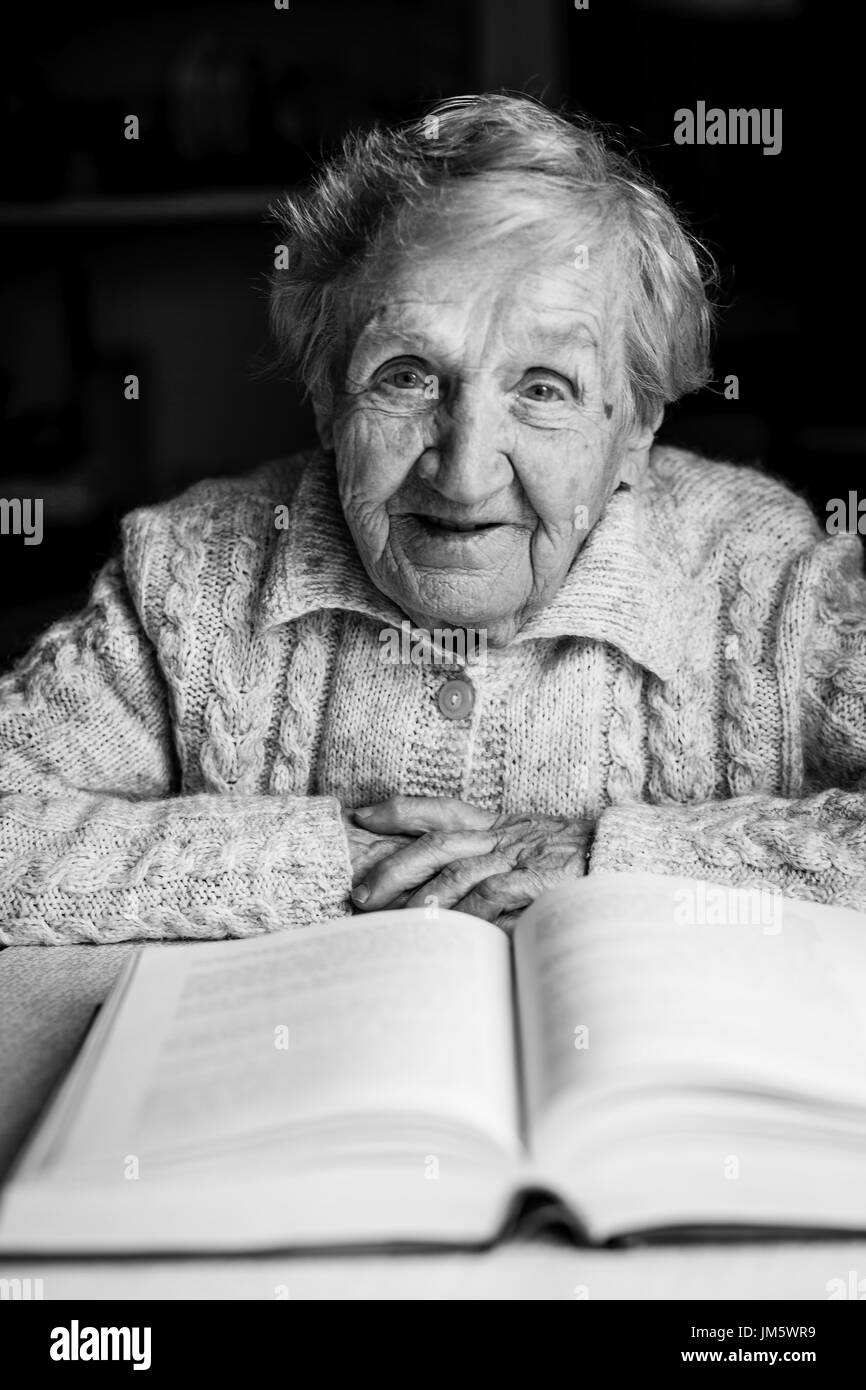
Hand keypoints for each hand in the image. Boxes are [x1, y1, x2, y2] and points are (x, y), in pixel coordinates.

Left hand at [348, 796, 592, 922]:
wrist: (627, 856)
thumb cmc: (578, 860)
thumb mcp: (532, 847)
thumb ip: (494, 859)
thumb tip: (446, 889)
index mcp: (498, 824)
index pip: (440, 809)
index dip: (398, 810)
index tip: (360, 815)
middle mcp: (503, 836)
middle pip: (437, 843)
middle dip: (393, 868)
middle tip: (361, 895)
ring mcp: (522, 858)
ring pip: (459, 873)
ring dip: (423, 899)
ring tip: (395, 921)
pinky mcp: (541, 882)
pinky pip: (497, 897)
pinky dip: (471, 915)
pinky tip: (451, 933)